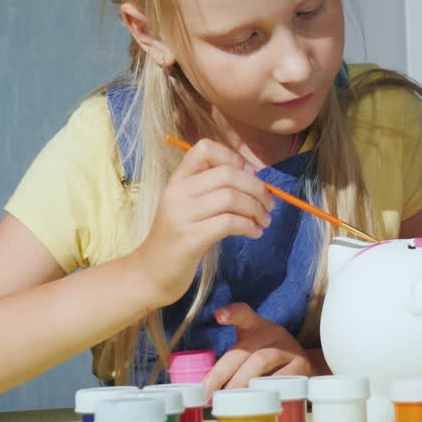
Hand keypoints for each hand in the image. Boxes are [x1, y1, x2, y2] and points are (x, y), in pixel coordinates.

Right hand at [138, 140, 274, 300]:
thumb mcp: (190, 205)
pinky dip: (249, 226)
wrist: (151, 273)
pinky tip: (254, 233)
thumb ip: (213, 188)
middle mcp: (177, 193)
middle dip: (256, 187)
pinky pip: (228, 223)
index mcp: (177, 179)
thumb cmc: (178, 238)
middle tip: (269, 204)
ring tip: (264, 221)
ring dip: (256, 209)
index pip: (205, 148)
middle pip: (227, 174)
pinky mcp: (190, 239)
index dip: (234, 157)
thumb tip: (253, 173)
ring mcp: (181, 216)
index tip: (250, 175)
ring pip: (230, 198)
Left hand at [202, 303, 315, 391]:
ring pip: (260, 361)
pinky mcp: (301, 367)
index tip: (219, 316)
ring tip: (226, 398)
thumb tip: (206, 387)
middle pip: (244, 349)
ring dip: (240, 381)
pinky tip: (255, 402)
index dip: (232, 313)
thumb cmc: (271, 359)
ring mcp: (288, 349)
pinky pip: (280, 379)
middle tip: (207, 391)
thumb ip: (231, 360)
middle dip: (222, 371)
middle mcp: (273, 334)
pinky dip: (265, 390)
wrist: (308, 367)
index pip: (244, 313)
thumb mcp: (253, 349)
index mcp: (257, 327)